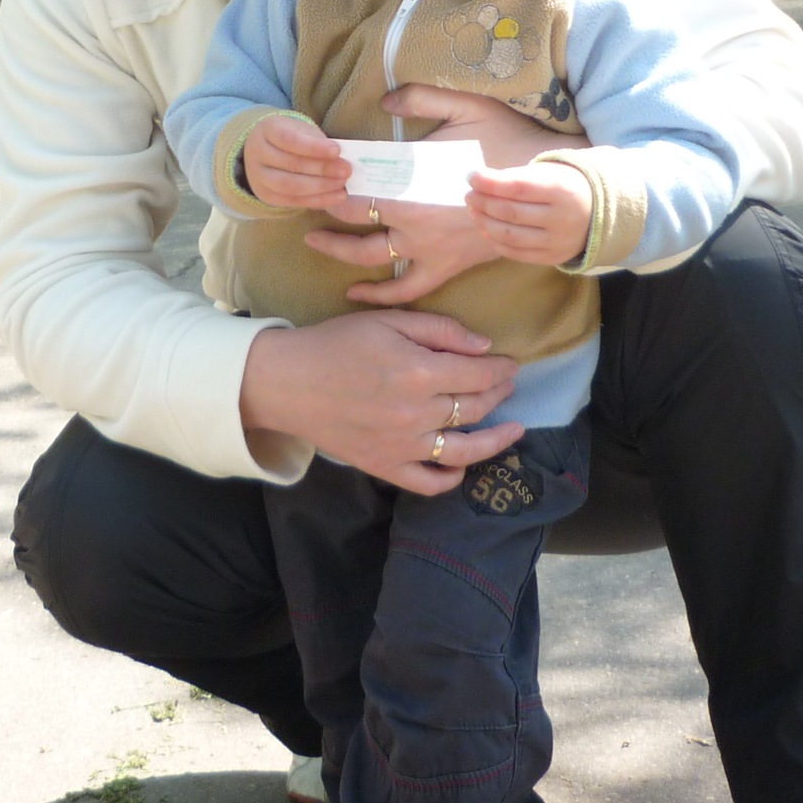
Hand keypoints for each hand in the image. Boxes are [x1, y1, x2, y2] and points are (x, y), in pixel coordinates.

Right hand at [240, 310, 522, 494]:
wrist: (287, 382)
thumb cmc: (336, 343)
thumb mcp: (388, 320)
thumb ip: (439, 330)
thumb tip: (485, 347)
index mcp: (418, 371)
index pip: (478, 374)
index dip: (502, 369)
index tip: (511, 363)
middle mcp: (416, 412)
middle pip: (474, 407)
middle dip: (499, 393)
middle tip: (508, 383)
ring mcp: (402, 445)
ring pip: (464, 449)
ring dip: (496, 440)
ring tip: (514, 429)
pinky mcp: (386, 467)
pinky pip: (430, 482)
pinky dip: (452, 477)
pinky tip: (464, 464)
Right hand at [242, 114, 350, 209]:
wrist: (266, 151)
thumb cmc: (292, 137)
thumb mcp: (302, 130)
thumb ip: (318, 141)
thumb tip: (343, 158)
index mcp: (267, 130)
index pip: (289, 139)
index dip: (313, 147)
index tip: (337, 150)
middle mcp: (257, 153)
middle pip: (290, 164)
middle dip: (322, 169)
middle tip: (346, 170)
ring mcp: (258, 177)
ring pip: (289, 186)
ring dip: (320, 187)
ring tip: (342, 184)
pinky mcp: (266, 196)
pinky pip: (293, 201)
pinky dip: (318, 200)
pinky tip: (337, 197)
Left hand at [304, 86, 589, 303]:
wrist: (548, 186)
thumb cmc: (508, 140)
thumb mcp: (467, 106)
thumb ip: (422, 98)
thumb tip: (384, 100)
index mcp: (413, 185)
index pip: (354, 186)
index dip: (328, 180)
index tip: (313, 171)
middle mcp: (415, 223)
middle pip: (352, 221)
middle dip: (324, 210)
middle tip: (303, 197)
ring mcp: (430, 250)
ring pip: (370, 259)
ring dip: (337, 252)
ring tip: (312, 240)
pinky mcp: (447, 268)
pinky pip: (406, 291)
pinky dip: (379, 298)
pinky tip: (354, 293)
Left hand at [467, 162, 591, 265]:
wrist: (600, 212)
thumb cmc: (565, 186)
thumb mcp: (550, 172)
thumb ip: (518, 177)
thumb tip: (481, 182)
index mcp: (561, 190)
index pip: (518, 187)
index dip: (490, 183)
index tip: (472, 176)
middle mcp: (561, 218)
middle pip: (511, 213)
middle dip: (483, 202)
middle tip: (469, 195)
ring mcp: (557, 242)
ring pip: (510, 235)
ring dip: (485, 222)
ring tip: (474, 211)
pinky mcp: (552, 257)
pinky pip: (517, 253)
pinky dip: (496, 242)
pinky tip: (486, 229)